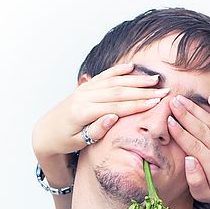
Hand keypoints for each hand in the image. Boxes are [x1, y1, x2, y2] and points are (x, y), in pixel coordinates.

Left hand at [32, 62, 169, 162]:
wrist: (46, 131)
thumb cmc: (63, 141)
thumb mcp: (78, 141)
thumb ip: (96, 130)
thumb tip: (113, 117)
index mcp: (83, 112)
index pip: (116, 107)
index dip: (138, 105)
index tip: (156, 103)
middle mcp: (84, 96)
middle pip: (119, 92)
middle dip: (143, 91)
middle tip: (163, 90)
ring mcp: (85, 89)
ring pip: (114, 82)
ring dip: (136, 80)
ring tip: (154, 79)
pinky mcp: (85, 87)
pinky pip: (104, 76)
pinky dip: (118, 70)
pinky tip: (131, 67)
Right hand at [167, 94, 209, 208]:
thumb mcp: (202, 194)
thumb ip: (195, 180)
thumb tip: (189, 160)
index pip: (194, 146)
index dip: (180, 132)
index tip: (168, 121)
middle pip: (202, 130)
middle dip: (185, 115)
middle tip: (172, 102)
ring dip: (196, 108)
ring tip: (181, 99)